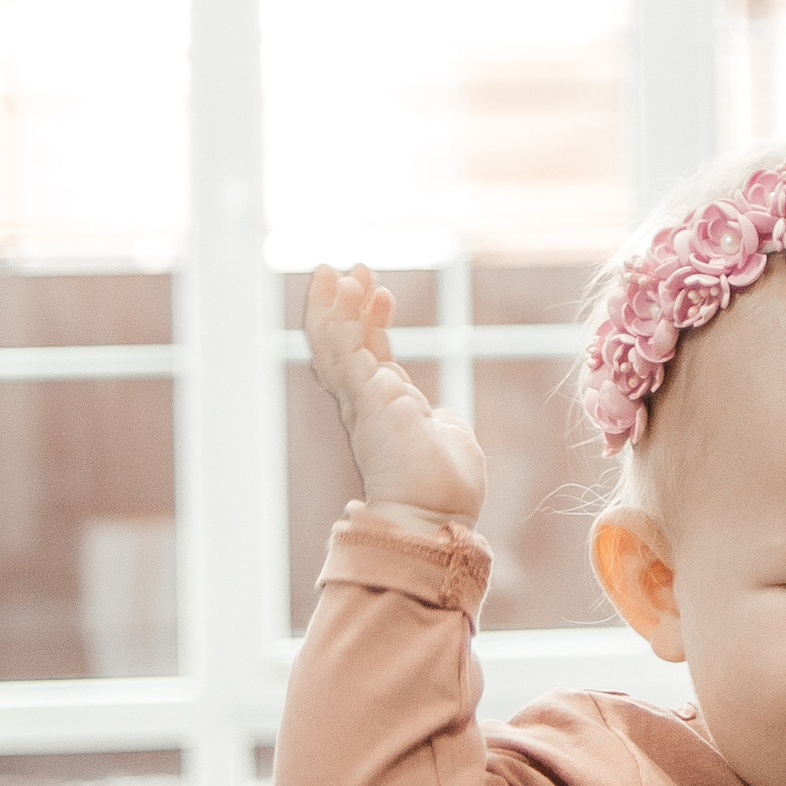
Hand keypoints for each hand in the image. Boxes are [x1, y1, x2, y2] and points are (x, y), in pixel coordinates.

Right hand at [303, 264, 487, 526]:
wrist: (435, 516)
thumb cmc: (446, 487)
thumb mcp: (449, 438)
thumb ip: (440, 420)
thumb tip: (441, 415)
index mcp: (387, 410)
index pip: (372, 357)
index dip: (373, 322)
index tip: (382, 293)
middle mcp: (368, 403)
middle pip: (346, 344)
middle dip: (347, 305)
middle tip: (354, 269)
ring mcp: (364, 400)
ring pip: (336, 342)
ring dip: (337, 304)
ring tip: (342, 270)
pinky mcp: (366, 398)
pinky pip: (342, 349)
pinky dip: (339, 317)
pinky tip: (343, 289)